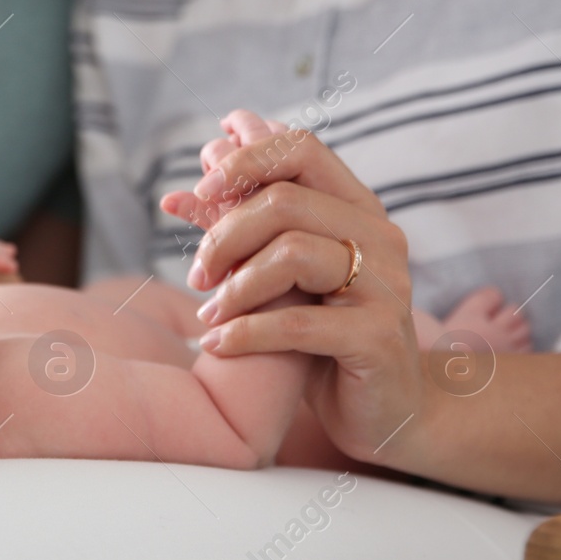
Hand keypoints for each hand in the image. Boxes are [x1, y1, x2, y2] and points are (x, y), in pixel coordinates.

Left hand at [159, 110, 427, 465]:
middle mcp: (380, 237)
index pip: (301, 149)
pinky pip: (296, 323)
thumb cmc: (322, 338)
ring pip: (291, 254)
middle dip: (225, 235)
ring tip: (209, 313)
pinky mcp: (378, 336)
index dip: (244, 159)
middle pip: (284, 201)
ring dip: (235, 286)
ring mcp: (387, 285)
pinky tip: (216, 344)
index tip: (200, 186)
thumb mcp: (277, 279)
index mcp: (357, 209)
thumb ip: (235, 232)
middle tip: (197, 275)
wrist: (384, 410)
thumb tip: (174, 195)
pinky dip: (245, 332)